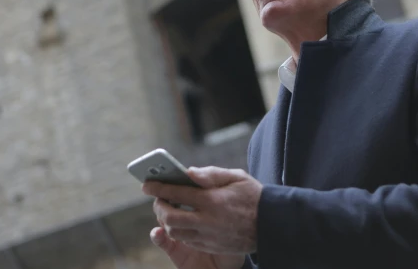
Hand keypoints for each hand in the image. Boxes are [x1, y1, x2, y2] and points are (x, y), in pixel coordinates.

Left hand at [143, 166, 262, 264]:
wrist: (272, 224)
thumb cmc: (253, 196)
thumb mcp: (236, 177)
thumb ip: (211, 174)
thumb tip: (188, 172)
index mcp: (213, 200)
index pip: (177, 192)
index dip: (159, 188)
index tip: (146, 184)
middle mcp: (208, 220)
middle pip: (170, 217)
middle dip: (159, 207)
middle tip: (158, 198)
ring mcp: (209, 236)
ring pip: (175, 231)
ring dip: (167, 220)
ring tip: (169, 209)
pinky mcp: (212, 246)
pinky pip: (187, 240)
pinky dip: (179, 230)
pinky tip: (181, 220)